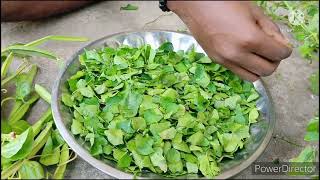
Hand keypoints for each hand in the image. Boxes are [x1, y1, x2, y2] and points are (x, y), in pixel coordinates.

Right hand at [168, 1, 291, 80]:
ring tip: (257, 55)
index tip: (282, 46)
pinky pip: (238, 72)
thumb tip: (280, 44)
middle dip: (274, 61)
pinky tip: (244, 54)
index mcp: (250, 39)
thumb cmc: (224, 2)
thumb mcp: (254, 11)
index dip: (284, 50)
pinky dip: (246, 67)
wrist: (195, 6)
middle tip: (271, 50)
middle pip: (267, 70)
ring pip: (253, 77)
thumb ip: (271, 29)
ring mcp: (225, 60)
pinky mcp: (216, 61)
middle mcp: (237, 54)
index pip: (278, 55)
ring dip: (259, 68)